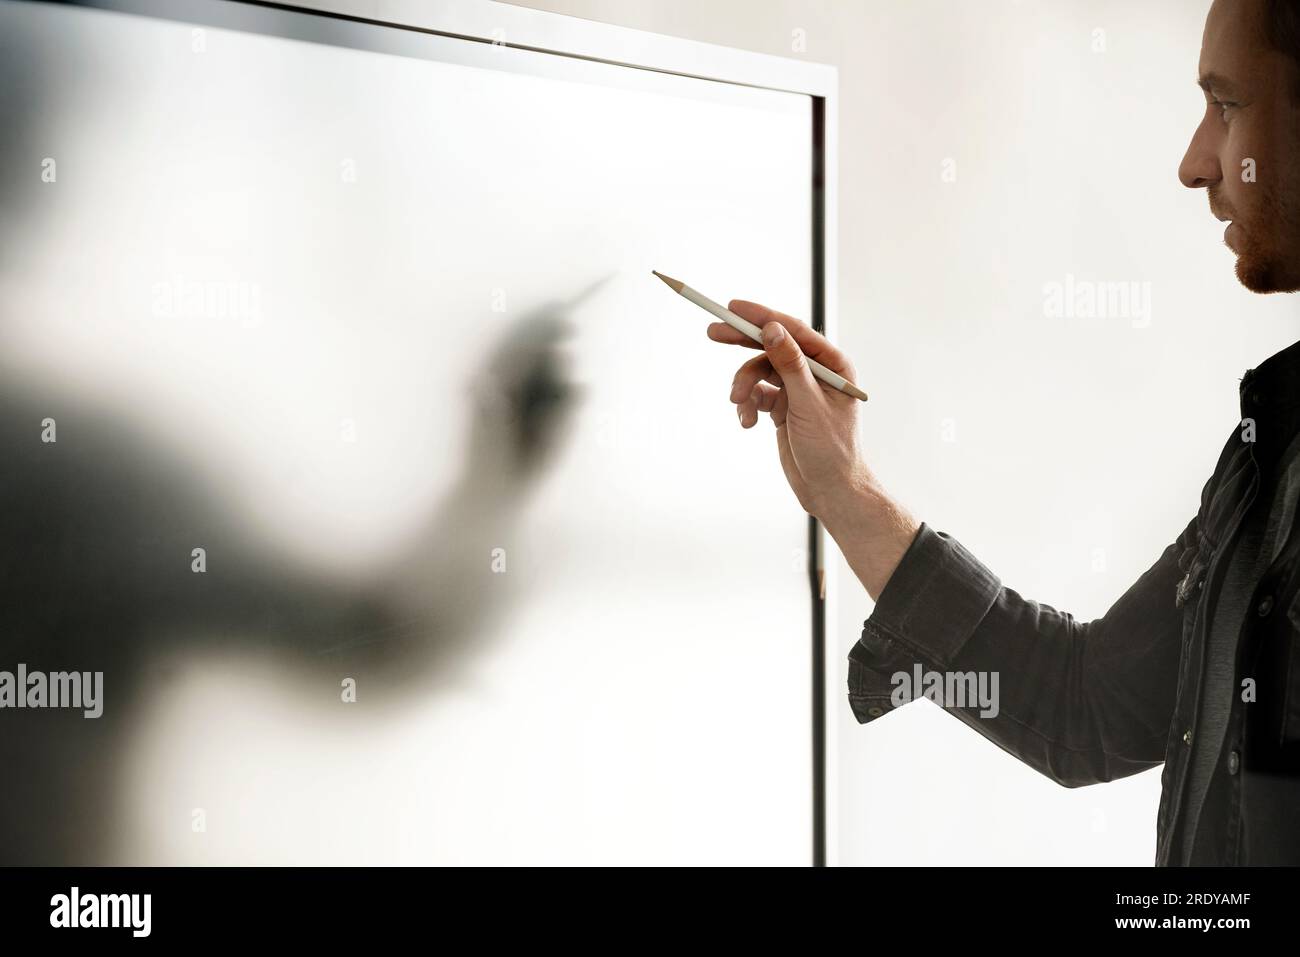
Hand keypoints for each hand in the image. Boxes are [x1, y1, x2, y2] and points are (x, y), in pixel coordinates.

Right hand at [709, 300, 866, 515]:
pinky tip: (748, 423)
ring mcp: (797, 389)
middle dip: (742, 342)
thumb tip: (773, 329)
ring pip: (759, 372)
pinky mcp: (783, 407)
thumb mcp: (808, 404)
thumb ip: (790, 365)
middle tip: (712, 332)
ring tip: (738, 405)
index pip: (792, 331)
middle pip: (772, 345)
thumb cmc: (831, 450)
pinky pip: (757, 395)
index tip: (733, 307)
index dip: (762, 317)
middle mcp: (814, 372)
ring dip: (744, 386)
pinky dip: (747, 406)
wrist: (829, 490)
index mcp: (832, 364)